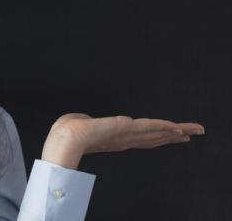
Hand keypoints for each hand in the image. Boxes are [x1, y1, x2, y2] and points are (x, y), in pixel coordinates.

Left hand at [41, 113, 204, 168]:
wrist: (66, 138)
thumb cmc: (66, 132)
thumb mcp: (79, 124)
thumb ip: (87, 122)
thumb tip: (86, 119)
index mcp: (114, 139)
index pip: (141, 139)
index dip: (157, 137)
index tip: (172, 135)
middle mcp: (124, 140)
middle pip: (154, 137)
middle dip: (173, 135)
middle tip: (193, 133)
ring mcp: (126, 135)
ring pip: (156, 132)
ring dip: (175, 131)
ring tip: (193, 130)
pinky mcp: (126, 128)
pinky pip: (149, 126)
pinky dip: (163, 126)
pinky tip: (176, 127)